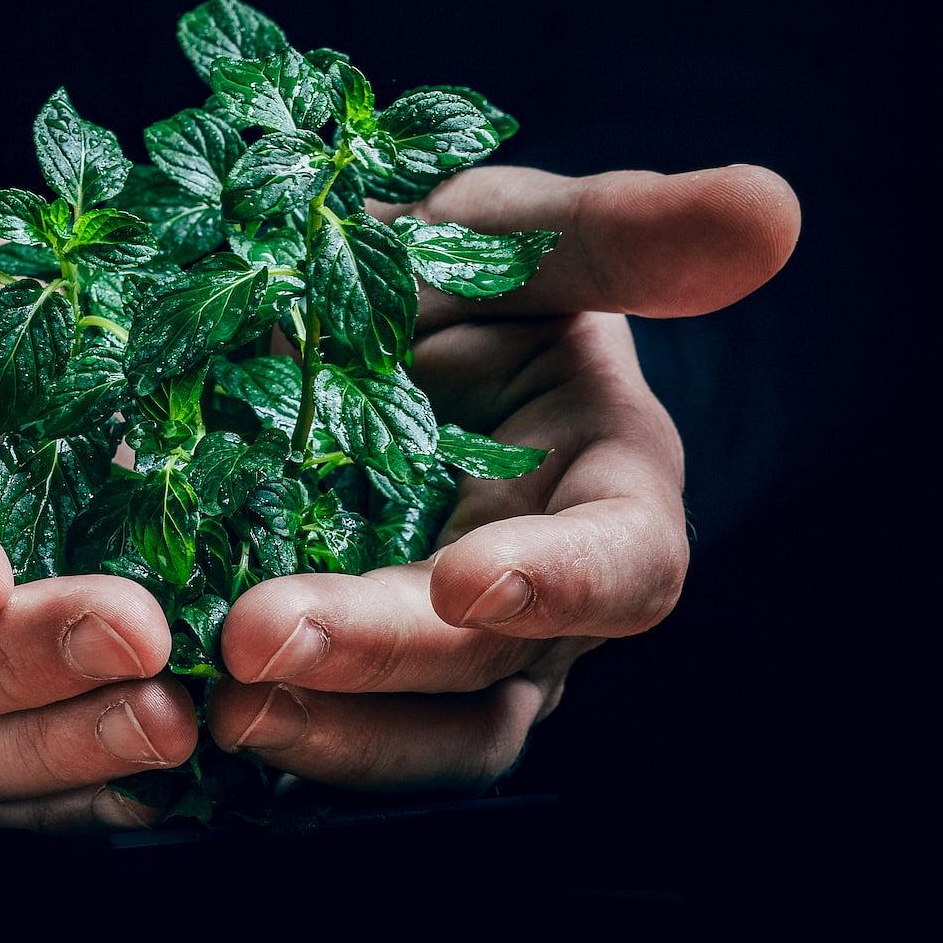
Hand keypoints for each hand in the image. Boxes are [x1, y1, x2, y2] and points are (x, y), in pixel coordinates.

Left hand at [207, 164, 799, 791]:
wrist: (349, 311)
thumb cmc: (459, 268)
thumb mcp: (520, 231)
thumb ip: (624, 234)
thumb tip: (772, 207)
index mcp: (608, 494)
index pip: (622, 567)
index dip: (556, 585)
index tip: (465, 580)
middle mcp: (536, 598)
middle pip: (489, 672)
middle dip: (378, 660)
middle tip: (254, 638)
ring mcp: (443, 651)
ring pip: (414, 735)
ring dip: (321, 731)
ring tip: (210, 699)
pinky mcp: (349, 670)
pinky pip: (321, 723)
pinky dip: (261, 716)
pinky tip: (169, 697)